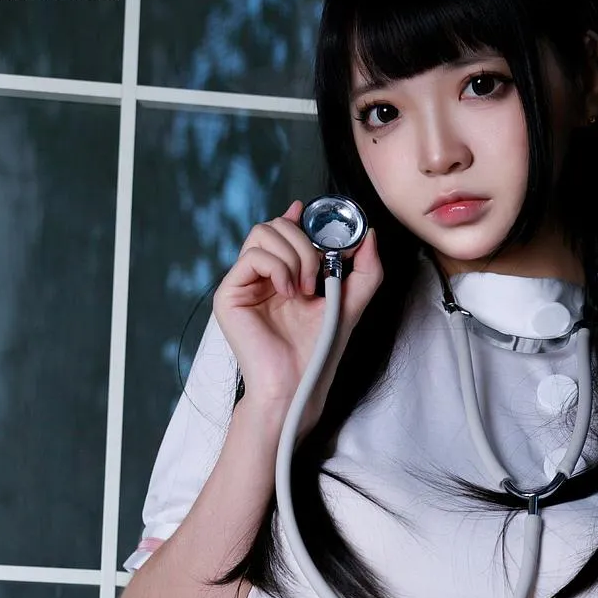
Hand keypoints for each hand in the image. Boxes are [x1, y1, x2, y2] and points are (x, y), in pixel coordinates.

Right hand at [213, 197, 382, 426]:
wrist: (297, 384)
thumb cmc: (318, 351)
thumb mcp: (350, 303)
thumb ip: (365, 269)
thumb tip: (368, 233)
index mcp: (284, 275)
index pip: (285, 230)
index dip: (299, 218)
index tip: (311, 213)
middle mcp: (261, 276)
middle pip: (275, 225)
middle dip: (304, 243)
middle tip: (316, 279)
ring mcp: (243, 284)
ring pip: (263, 233)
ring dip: (293, 255)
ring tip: (303, 290)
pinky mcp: (229, 295)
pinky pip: (253, 256)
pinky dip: (277, 267)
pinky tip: (288, 293)